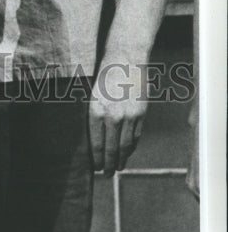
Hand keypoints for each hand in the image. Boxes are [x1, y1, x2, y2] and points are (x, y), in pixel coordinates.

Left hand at [89, 61, 146, 175]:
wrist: (125, 57)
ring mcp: (129, 116)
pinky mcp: (141, 114)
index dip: (96, 159)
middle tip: (105, 174)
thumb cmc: (103, 73)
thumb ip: (93, 115)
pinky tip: (127, 152)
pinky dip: (131, 148)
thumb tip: (92, 139)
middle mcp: (113, 116)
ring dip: (121, 159)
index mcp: (96, 110)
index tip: (94, 167)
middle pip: (111, 149)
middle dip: (108, 164)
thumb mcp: (91, 93)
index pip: (96, 144)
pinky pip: (136, 137)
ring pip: (125, 146)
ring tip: (116, 167)